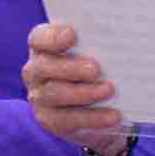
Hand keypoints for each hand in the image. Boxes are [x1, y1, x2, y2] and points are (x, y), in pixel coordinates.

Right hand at [16, 21, 132, 155]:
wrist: (94, 105)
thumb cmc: (92, 67)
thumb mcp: (93, 52)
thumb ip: (97, 43)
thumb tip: (118, 38)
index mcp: (42, 47)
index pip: (39, 38)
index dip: (53, 37)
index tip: (72, 35)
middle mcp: (35, 71)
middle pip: (45, 67)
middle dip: (70, 67)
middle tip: (95, 69)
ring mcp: (40, 97)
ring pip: (56, 94)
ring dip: (84, 93)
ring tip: (108, 90)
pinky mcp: (50, 120)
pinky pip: (69, 120)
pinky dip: (93, 118)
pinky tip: (113, 116)